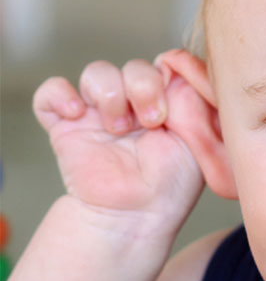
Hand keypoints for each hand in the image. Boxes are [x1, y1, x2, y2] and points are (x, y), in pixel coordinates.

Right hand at [32, 51, 209, 227]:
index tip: (175, 107)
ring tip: (120, 128)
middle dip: (144, 87)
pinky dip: (60, 94)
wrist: (138, 215)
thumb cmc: (174, 183)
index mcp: (166, 101)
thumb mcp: (201, 137)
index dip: (170, 76)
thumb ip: (197, 99)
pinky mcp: (67, 125)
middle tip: (153, 122)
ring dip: (111, 93)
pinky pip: (50, 92)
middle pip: (134, 66)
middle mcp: (133, 103)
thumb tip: (184, 67)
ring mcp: (99, 112)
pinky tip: (77, 113)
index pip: (165, 65)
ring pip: (97, 72)